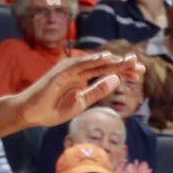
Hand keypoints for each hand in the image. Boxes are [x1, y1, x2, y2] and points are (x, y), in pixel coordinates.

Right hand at [14, 52, 144, 128]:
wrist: (32, 113)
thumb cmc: (53, 108)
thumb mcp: (81, 103)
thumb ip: (97, 91)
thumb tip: (116, 80)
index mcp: (83, 78)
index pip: (107, 72)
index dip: (123, 71)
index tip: (139, 73)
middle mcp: (78, 70)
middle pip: (104, 65)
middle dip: (122, 65)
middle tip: (140, 66)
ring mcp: (70, 69)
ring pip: (94, 63)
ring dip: (111, 61)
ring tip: (127, 61)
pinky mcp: (61, 72)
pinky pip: (79, 65)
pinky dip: (92, 60)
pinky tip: (105, 58)